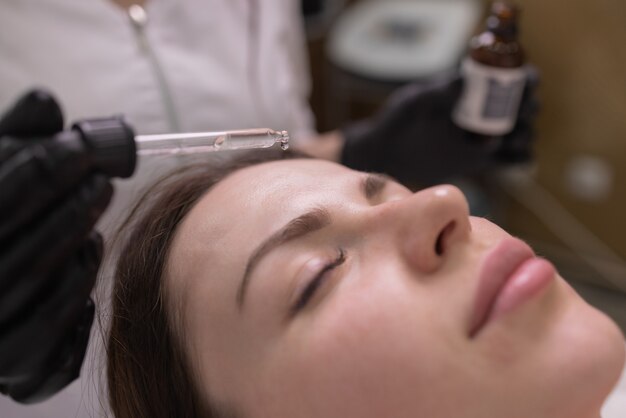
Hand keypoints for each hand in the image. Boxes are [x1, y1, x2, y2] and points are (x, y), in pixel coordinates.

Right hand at [0, 90, 112, 402]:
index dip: (46, 172)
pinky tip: (82, 274)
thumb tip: (47, 102)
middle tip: (103, 182)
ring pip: (49, 298)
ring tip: (94, 225)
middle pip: (29, 252)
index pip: (3, 200)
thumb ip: (14, 139)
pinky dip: (78, 306)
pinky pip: (59, 346)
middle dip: (73, 210)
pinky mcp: (16, 371)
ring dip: (81, 257)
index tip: (82, 149)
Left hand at [340, 68, 538, 185]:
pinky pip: (510, 160)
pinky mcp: (481, 160)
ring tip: (510, 141)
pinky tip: (510, 157)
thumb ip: (439, 92)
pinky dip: (518, 158)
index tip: (527, 83)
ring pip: (521, 133)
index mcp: (473, 90)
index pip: (510, 78)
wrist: (388, 154)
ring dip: (525, 135)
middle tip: (521, 114)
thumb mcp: (417, 102)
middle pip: (523, 106)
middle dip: (528, 109)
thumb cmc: (399, 120)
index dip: (525, 79)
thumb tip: (463, 79)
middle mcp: (484, 112)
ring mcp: (485, 137)